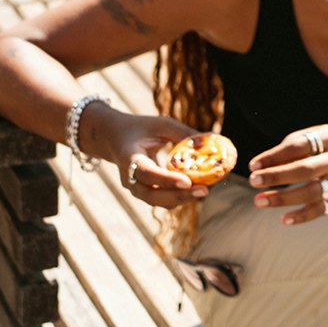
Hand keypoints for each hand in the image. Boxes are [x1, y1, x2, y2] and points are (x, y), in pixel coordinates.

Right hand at [86, 110, 212, 210]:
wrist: (115, 138)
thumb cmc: (140, 128)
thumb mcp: (160, 124)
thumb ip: (183, 133)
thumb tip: (212, 139)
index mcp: (128, 158)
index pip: (146, 173)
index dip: (166, 179)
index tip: (187, 181)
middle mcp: (129, 178)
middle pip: (152, 195)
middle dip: (180, 195)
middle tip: (204, 190)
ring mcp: (136, 189)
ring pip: (160, 202)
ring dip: (183, 198)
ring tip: (205, 188)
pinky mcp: (145, 193)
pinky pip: (163, 200)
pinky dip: (181, 196)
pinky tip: (197, 188)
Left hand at [245, 127, 327, 225]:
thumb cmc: (321, 145)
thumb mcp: (309, 137)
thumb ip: (287, 150)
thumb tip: (259, 167)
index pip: (298, 146)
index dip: (274, 156)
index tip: (253, 165)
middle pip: (306, 170)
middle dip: (277, 176)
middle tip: (253, 181)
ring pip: (312, 192)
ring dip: (284, 198)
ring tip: (259, 201)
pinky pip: (321, 209)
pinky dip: (303, 216)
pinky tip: (284, 219)